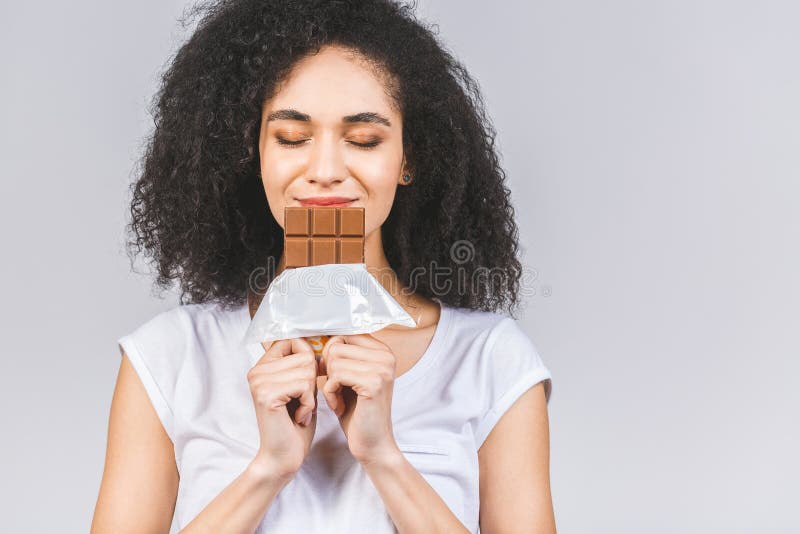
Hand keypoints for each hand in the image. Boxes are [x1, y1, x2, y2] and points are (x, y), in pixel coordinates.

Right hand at [247, 338, 317, 476]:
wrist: (284, 456)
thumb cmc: (296, 423)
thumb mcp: (302, 386)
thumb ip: (302, 363)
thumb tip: (318, 339)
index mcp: (262, 366)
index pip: (293, 340)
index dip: (309, 359)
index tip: (306, 383)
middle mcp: (256, 371)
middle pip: (305, 355)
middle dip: (312, 382)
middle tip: (300, 403)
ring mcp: (259, 382)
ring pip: (307, 370)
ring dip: (311, 395)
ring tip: (299, 410)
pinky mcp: (266, 395)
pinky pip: (304, 384)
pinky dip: (308, 403)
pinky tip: (298, 416)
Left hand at [319, 333, 398, 462]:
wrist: (372, 444)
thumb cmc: (357, 412)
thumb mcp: (350, 376)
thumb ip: (342, 355)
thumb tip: (318, 337)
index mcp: (382, 351)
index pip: (343, 336)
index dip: (330, 356)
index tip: (335, 377)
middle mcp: (386, 355)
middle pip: (336, 346)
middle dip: (329, 370)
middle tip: (338, 390)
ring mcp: (382, 368)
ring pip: (334, 360)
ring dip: (329, 383)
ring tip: (340, 399)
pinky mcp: (374, 383)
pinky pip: (335, 376)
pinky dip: (330, 393)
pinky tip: (340, 406)